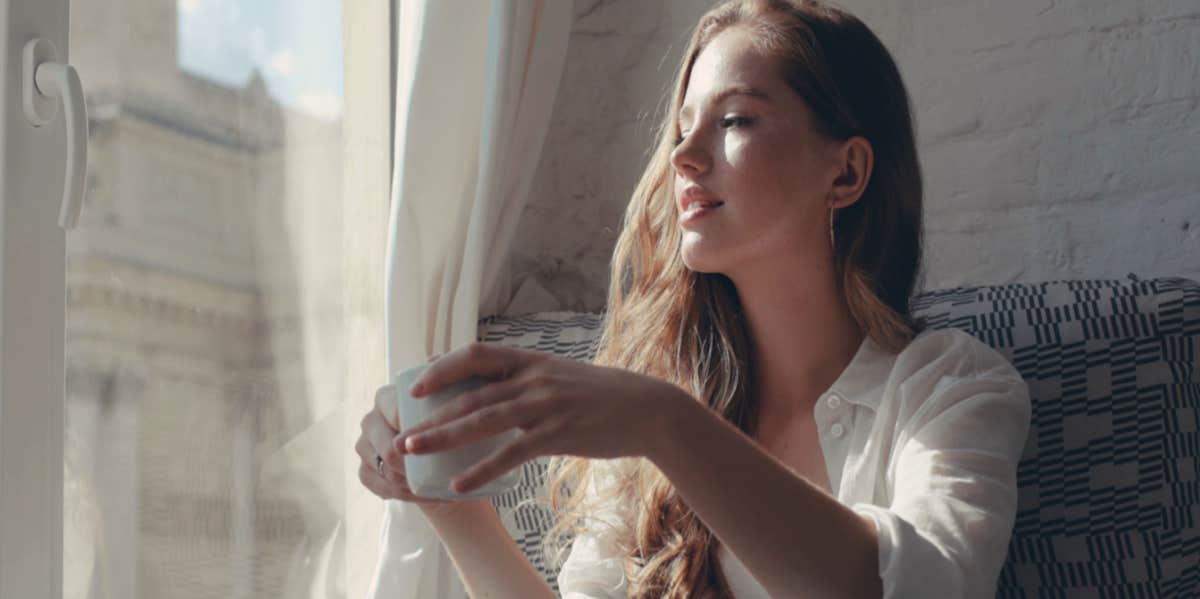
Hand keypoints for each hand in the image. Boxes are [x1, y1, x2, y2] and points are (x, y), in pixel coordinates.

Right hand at [355, 381, 480, 516]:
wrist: (434, 452)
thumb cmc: (447, 420)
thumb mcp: (453, 399)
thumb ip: (459, 382)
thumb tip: (477, 376)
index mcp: (386, 398)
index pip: (398, 414)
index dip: (420, 431)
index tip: (448, 442)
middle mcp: (370, 420)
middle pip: (389, 448)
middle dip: (417, 465)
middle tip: (447, 473)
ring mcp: (364, 447)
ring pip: (386, 471)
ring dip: (414, 483)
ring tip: (443, 487)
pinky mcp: (364, 472)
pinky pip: (381, 488)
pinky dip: (407, 495)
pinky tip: (429, 496)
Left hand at [392, 342, 690, 494]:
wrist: (646, 409)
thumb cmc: (601, 396)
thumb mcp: (559, 376)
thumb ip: (526, 381)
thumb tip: (492, 394)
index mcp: (530, 360)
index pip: (474, 355)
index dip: (441, 368)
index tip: (415, 384)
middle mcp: (532, 377)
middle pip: (469, 393)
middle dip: (430, 415)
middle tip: (400, 435)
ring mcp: (544, 404)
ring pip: (482, 420)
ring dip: (442, 436)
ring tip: (412, 451)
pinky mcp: (556, 433)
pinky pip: (510, 453)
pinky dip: (482, 470)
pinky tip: (459, 484)